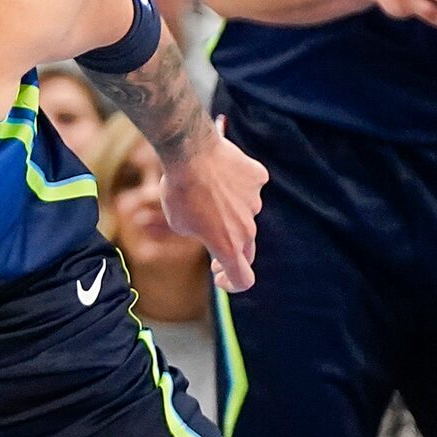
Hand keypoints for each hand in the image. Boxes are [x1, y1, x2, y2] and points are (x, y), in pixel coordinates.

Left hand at [159, 119, 265, 290]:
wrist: (190, 153)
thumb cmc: (178, 192)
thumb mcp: (180, 224)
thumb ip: (203, 234)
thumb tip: (213, 229)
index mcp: (228, 245)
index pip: (243, 278)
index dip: (232, 283)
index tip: (218, 275)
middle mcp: (247, 228)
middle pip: (247, 248)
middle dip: (231, 248)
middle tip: (211, 236)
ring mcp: (255, 202)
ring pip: (246, 212)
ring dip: (230, 209)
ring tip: (205, 190)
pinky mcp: (258, 178)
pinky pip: (249, 185)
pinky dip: (237, 183)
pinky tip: (220, 172)